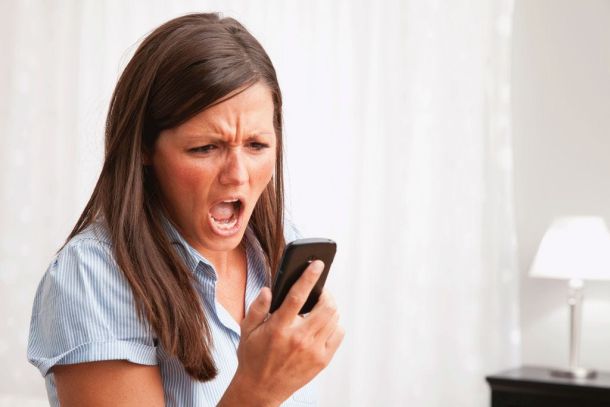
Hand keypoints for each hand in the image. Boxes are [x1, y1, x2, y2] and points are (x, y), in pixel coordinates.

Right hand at [219, 260, 343, 405]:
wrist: (260, 390)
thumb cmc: (252, 357)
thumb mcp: (246, 331)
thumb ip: (257, 308)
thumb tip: (268, 290)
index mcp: (278, 328)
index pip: (297, 296)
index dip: (309, 277)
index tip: (317, 264)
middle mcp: (298, 339)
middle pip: (325, 307)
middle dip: (325, 293)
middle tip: (319, 291)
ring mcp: (313, 351)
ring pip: (334, 318)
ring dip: (330, 307)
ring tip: (319, 307)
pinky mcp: (322, 360)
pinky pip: (338, 334)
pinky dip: (335, 324)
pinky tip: (323, 325)